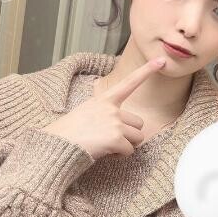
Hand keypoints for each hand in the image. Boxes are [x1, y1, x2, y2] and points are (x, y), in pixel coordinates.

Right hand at [40, 57, 165, 159]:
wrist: (56, 145)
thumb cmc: (69, 133)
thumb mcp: (86, 112)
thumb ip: (104, 112)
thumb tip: (116, 121)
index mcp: (104, 100)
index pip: (129, 82)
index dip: (147, 71)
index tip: (161, 61)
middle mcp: (111, 108)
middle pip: (139, 123)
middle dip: (129, 135)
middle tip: (110, 139)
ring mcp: (114, 122)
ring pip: (138, 138)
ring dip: (126, 145)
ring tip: (106, 145)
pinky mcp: (115, 138)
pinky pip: (129, 150)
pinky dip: (119, 155)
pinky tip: (104, 152)